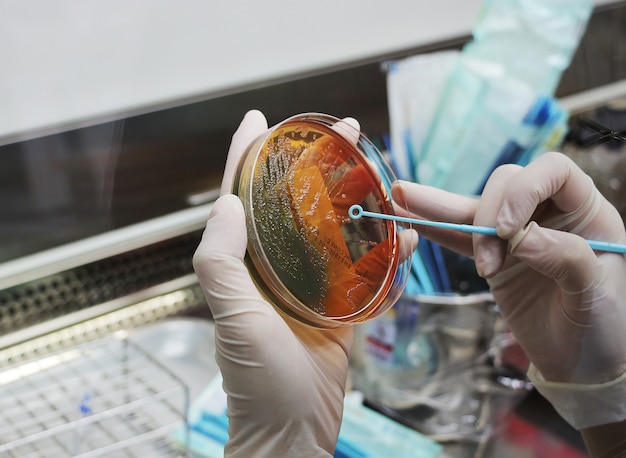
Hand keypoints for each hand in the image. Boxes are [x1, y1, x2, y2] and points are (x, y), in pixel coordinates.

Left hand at [193, 110, 352, 456]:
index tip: (259, 118)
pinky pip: (366, 268)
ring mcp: (312, 283)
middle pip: (296, 201)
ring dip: (356, 197)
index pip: (241, 197)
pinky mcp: (343, 304)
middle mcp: (276, 266)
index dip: (246, 155)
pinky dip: (386, 250)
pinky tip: (405, 236)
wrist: (295, 429)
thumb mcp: (234, 318)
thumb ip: (221, 261)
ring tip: (378, 169)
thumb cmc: (258, 380)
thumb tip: (226, 203)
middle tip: (342, 130)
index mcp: (245, 264)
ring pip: (335, 227)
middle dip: (315, 162)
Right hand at [393, 152, 625, 384]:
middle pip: (508, 184)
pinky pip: (460, 237)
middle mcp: (550, 213)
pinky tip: (406, 215)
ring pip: (476, 208)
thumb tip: (519, 238)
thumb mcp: (596, 294)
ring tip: (401, 196)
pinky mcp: (494, 257)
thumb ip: (566, 259)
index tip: (508, 232)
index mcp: (586, 210)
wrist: (582, 364)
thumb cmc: (604, 328)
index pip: (552, 171)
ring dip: (438, 206)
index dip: (524, 190)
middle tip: (486, 265)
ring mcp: (518, 234)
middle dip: (488, 218)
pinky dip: (435, 228)